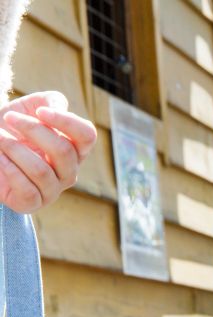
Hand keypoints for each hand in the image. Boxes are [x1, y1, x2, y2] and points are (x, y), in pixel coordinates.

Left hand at [0, 92, 98, 212]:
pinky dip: (8, 168)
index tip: (40, 111)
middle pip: (63, 151)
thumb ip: (49, 101)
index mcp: (74, 149)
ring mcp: (52, 190)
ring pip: (42, 170)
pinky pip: (27, 189)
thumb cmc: (10, 128)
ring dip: (14, 148)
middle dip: (33, 130)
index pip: (87, 136)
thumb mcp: (28, 107)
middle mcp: (68, 172)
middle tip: (9, 117)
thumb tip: (59, 106)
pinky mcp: (32, 203)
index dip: (67, 122)